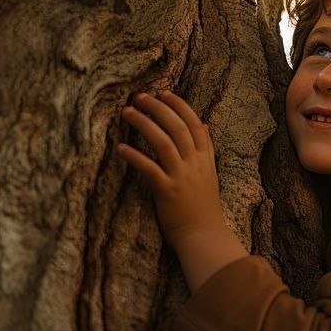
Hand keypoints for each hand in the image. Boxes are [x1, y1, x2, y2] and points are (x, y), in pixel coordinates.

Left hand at [116, 91, 247, 289]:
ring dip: (143, 124)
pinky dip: (134, 156)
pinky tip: (120, 148)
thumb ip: (206, 149)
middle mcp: (195, 164)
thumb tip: (204, 125)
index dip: (179, 106)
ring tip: (127, 112)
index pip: (194, 124)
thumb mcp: (209, 174)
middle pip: (177, 127)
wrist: (204, 237)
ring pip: (163, 142)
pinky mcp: (167, 191)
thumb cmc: (203, 208)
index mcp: (205, 159)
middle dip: (157, 108)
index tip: (164, 93)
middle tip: (139, 97)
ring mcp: (182, 177)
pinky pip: (149, 169)